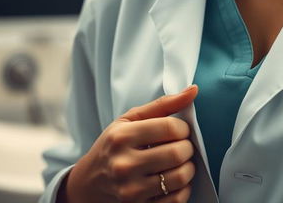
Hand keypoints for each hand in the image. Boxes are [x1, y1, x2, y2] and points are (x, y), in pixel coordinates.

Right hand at [59, 85, 198, 202]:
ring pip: (180, 178)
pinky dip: (183, 189)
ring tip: (180, 163)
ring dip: (188, 168)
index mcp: (122, 137)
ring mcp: (131, 190)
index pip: (170, 128)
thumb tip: (194, 90)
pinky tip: (175, 181)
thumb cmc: (113, 145)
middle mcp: (124, 164)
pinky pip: (175, 200)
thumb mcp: (130, 119)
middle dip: (187, 147)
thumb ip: (163, 104)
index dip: (183, 128)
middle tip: (182, 146)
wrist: (88, 183)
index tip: (180, 130)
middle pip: (177, 153)